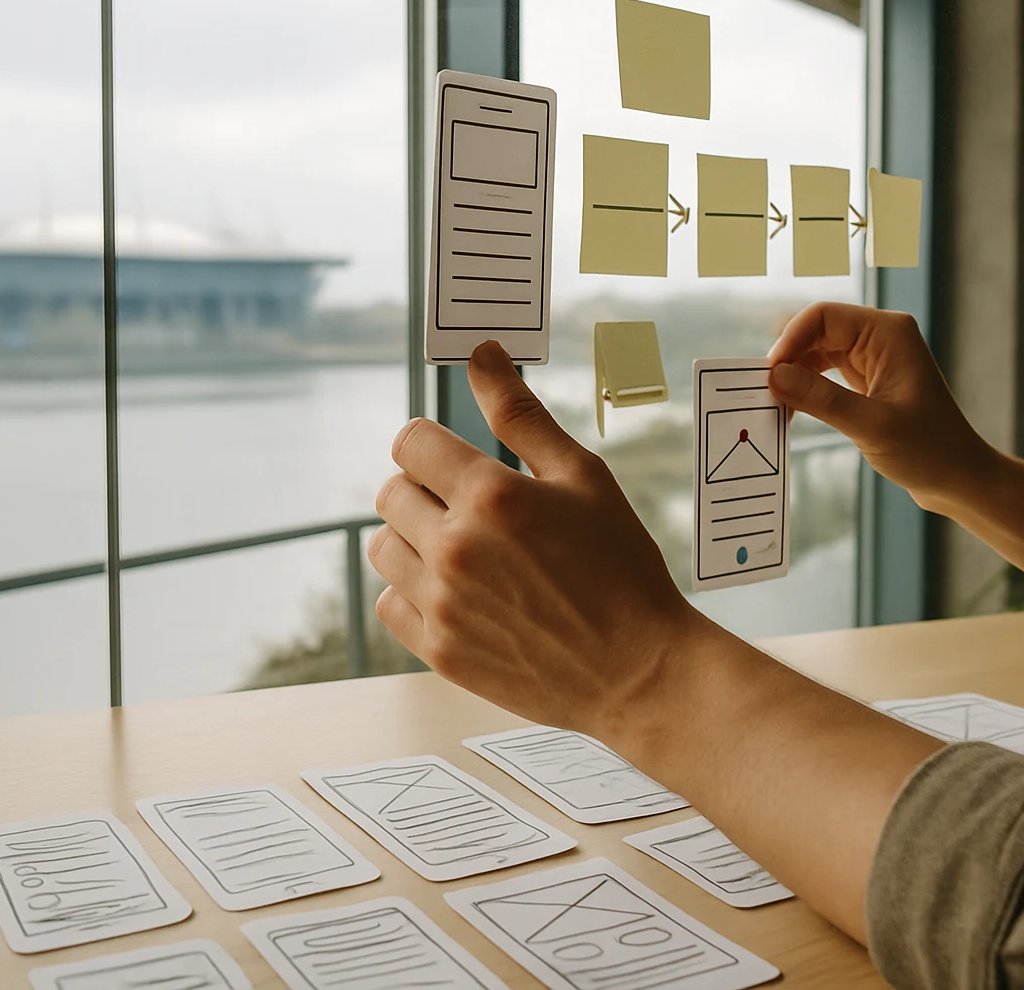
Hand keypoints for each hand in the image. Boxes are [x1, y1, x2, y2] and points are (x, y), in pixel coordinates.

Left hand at [367, 341, 707, 737]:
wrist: (639, 669)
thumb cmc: (622, 566)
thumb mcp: (585, 478)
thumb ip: (522, 414)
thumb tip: (482, 353)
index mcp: (491, 495)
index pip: (411, 442)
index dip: (434, 444)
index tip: (458, 460)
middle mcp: (455, 547)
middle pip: (391, 492)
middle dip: (426, 489)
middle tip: (476, 510)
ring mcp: (442, 604)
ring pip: (384, 546)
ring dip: (414, 539)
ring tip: (467, 551)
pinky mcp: (439, 650)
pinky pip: (390, 602)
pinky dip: (415, 592)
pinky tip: (462, 593)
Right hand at [768, 302, 997, 514]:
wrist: (958, 478)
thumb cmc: (929, 450)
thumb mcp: (872, 426)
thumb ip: (822, 399)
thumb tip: (774, 376)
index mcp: (889, 332)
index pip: (823, 316)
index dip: (790, 340)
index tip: (769, 375)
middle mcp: (881, 336)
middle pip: (817, 330)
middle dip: (789, 357)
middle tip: (764, 392)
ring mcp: (874, 356)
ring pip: (817, 351)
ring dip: (795, 373)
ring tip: (776, 403)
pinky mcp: (868, 379)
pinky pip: (826, 372)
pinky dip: (807, 387)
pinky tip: (793, 408)